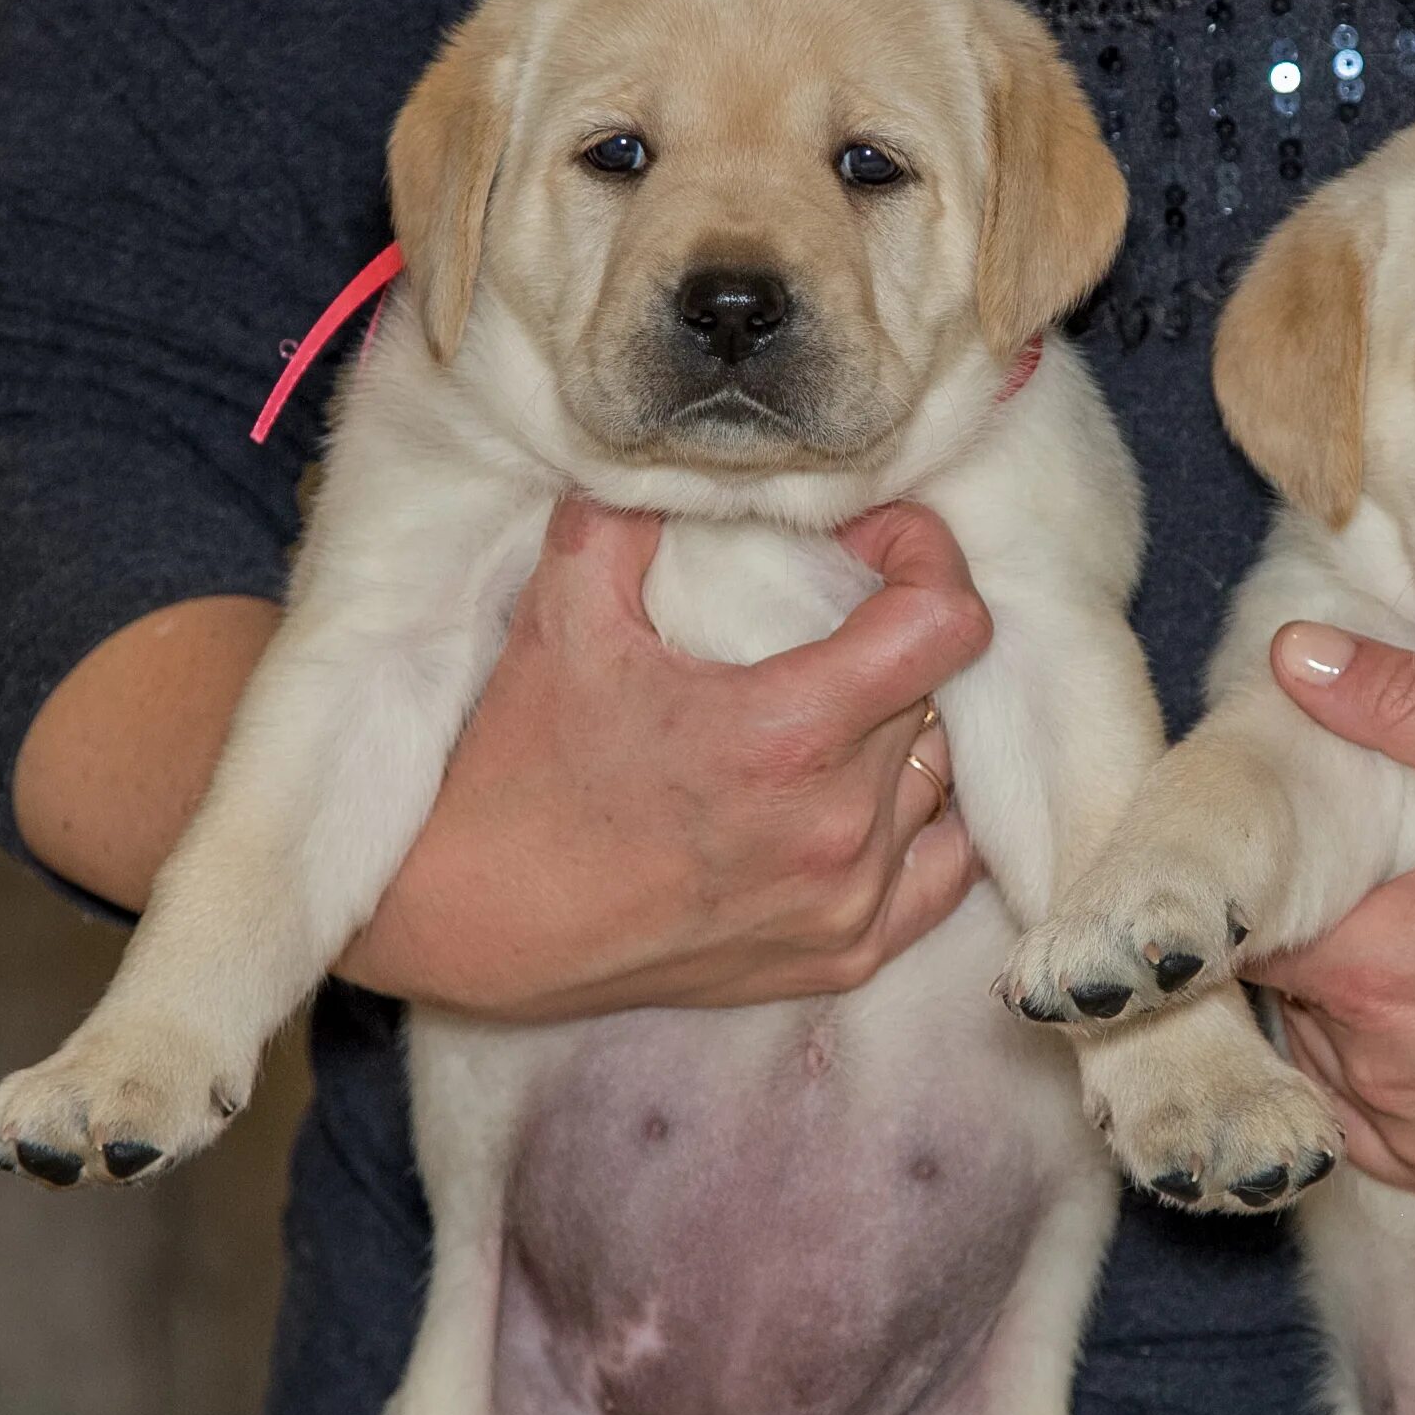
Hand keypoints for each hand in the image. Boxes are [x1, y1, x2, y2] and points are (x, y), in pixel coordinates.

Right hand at [337, 496, 990, 1020]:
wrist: (468, 924)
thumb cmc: (514, 773)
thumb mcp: (562, 616)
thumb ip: (632, 517)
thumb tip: (686, 457)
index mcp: (786, 738)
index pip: (945, 625)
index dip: (927, 558)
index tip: (876, 542)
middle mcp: (837, 829)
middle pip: (933, 694)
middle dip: (893, 637)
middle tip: (833, 614)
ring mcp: (846, 904)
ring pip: (942, 778)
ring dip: (905, 728)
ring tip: (840, 702)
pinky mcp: (842, 958)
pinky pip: (941, 872)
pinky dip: (922, 821)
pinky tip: (871, 789)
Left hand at [1242, 620, 1414, 1217]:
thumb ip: (1401, 706)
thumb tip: (1293, 653)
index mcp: (1374, 970)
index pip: (1244, 932)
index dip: (1254, 891)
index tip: (1275, 858)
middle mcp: (1380, 1074)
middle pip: (1279, 996)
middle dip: (1307, 941)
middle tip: (1362, 889)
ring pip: (1323, 1063)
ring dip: (1343, 1014)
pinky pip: (1379, 1132)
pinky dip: (1391, 1082)